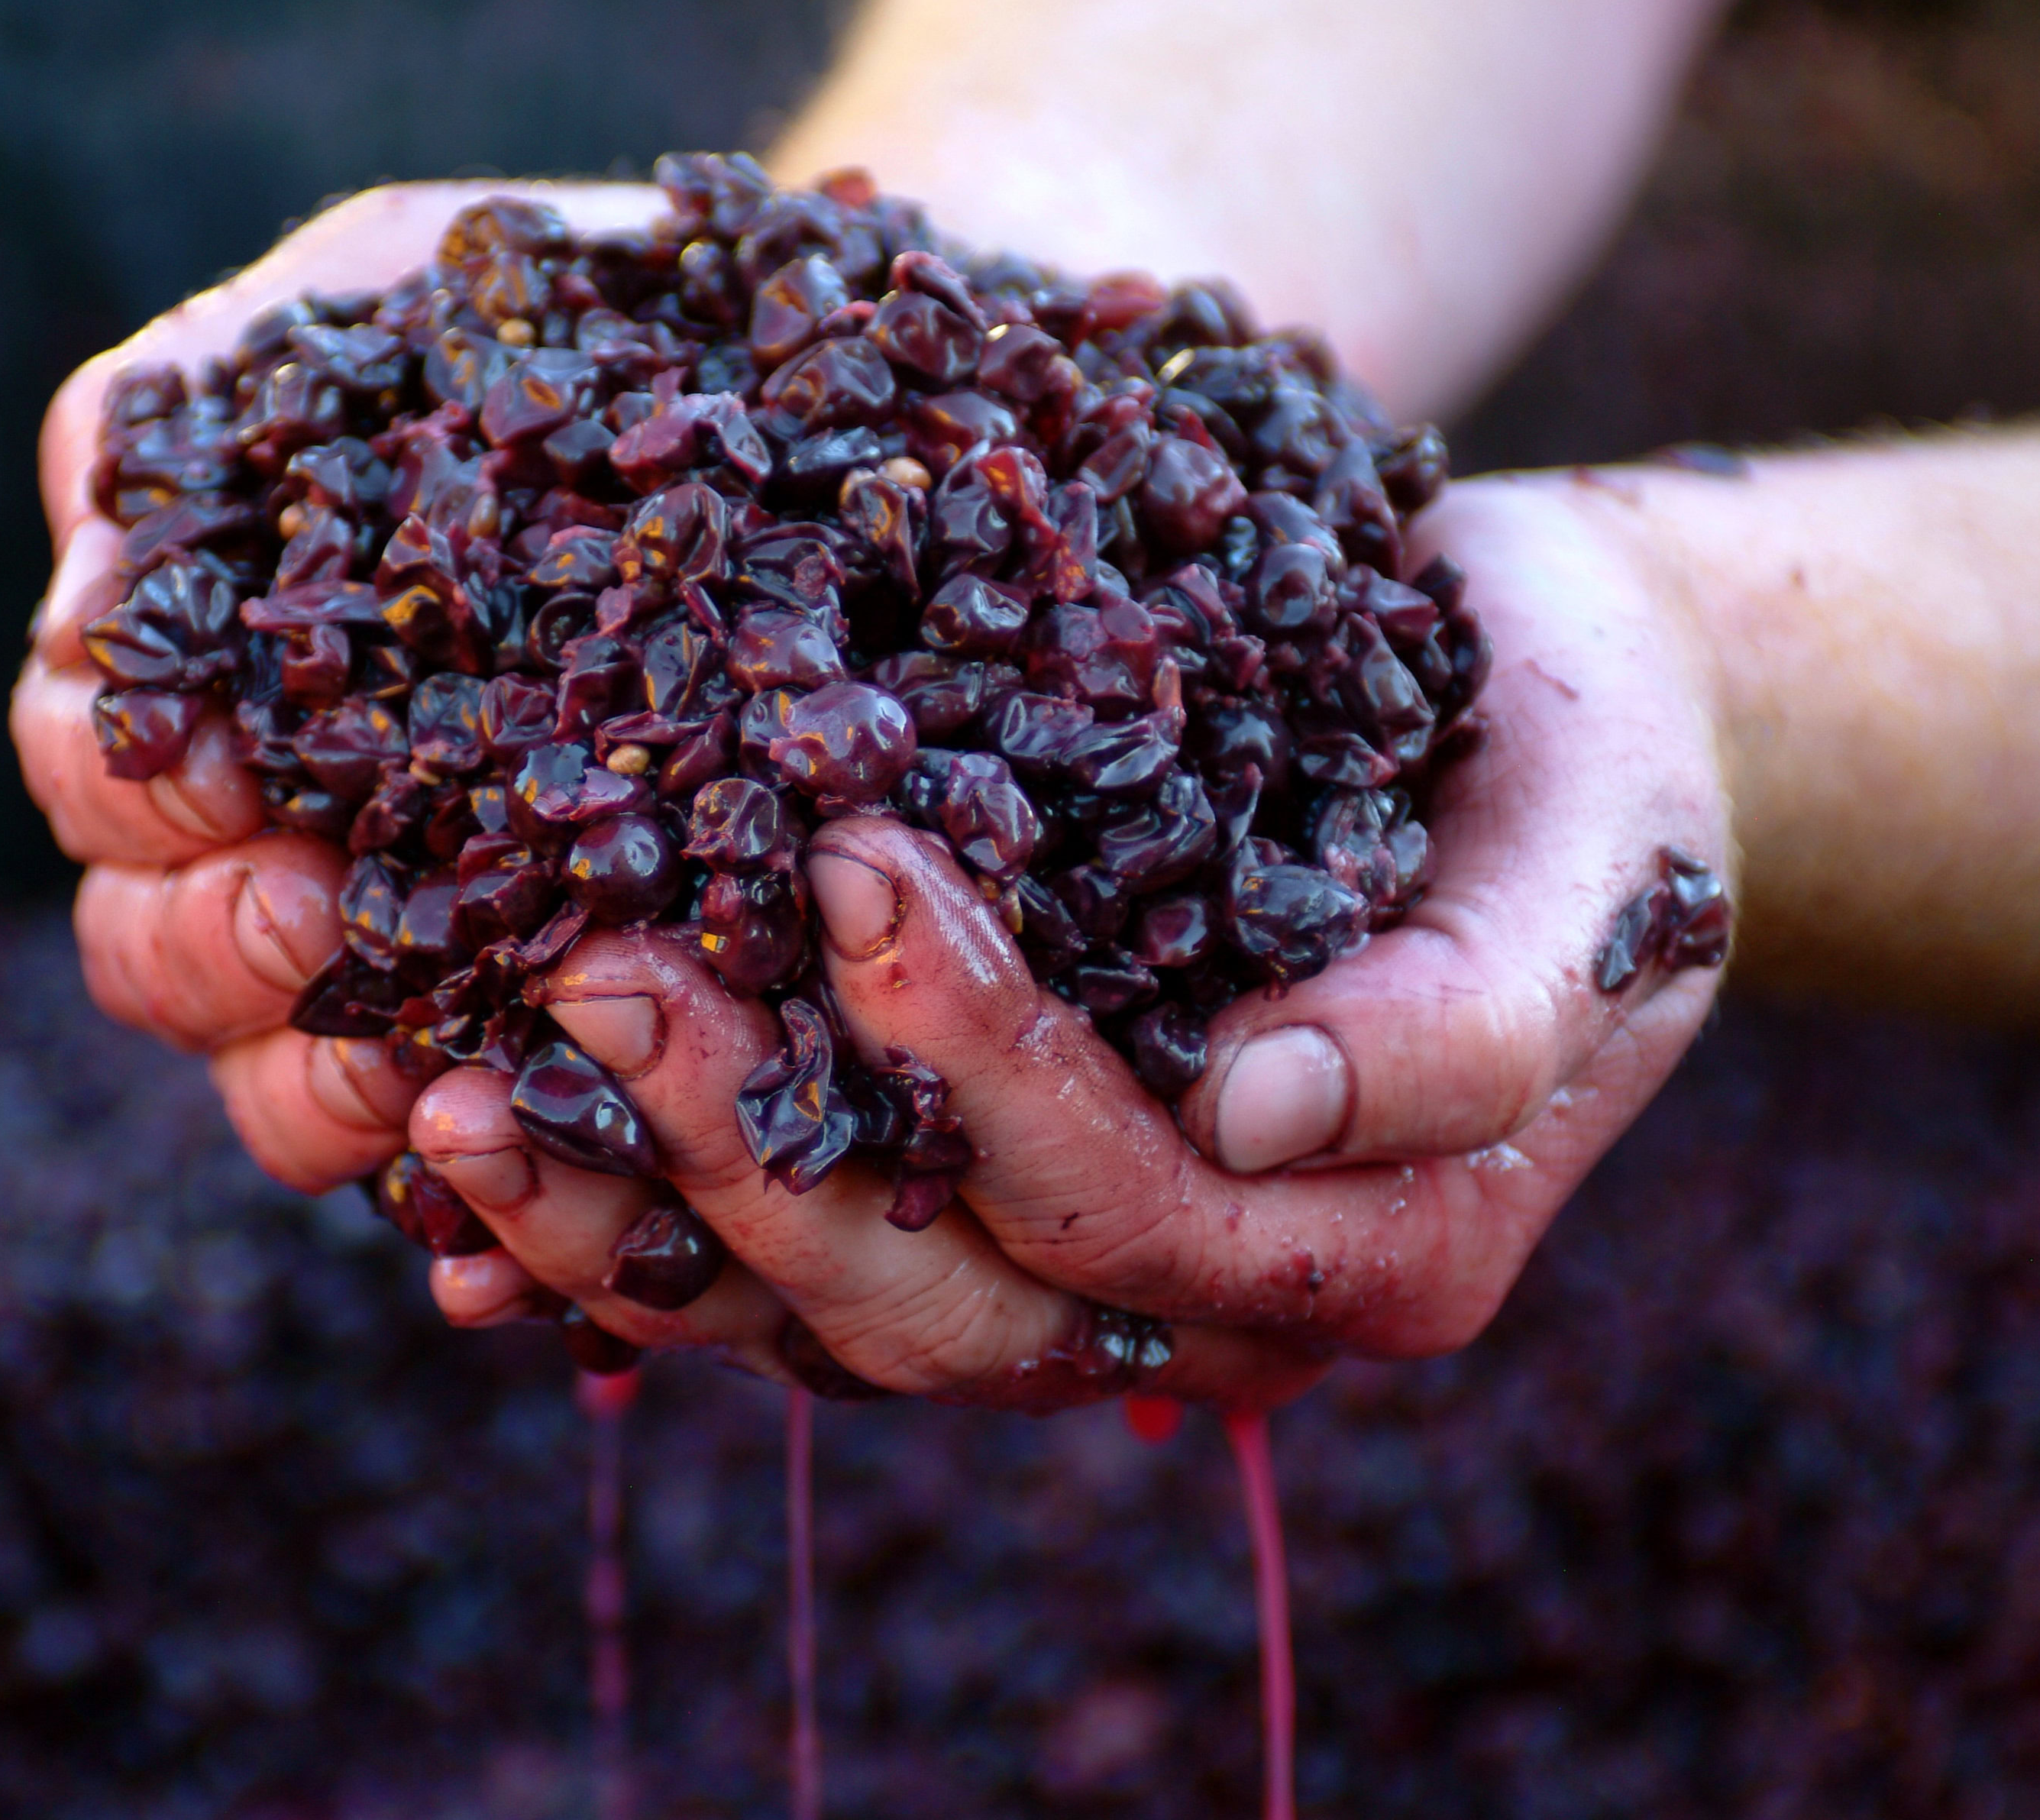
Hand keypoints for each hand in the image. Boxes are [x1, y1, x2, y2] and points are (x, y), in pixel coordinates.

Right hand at [12, 180, 659, 1200]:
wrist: (859, 386)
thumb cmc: (601, 315)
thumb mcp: (406, 295)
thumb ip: (224, 395)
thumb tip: (95, 520)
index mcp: (226, 681)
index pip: (93, 758)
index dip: (134, 781)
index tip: (234, 764)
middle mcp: (290, 835)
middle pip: (152, 950)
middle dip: (212, 943)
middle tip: (324, 907)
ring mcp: (421, 959)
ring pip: (281, 1089)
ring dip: (315, 1089)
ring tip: (422, 1059)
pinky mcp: (578, 1049)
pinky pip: (482, 1178)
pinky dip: (466, 1221)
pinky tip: (490, 1256)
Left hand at [412, 470, 1734, 1404]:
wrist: (1548, 731)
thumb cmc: (1589, 760)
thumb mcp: (1599, 850)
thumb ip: (1472, 1010)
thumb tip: (1254, 1099)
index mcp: (1372, 1249)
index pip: (1124, 1198)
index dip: (973, 1056)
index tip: (848, 856)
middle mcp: (1205, 1303)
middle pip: (934, 1291)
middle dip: (745, 1147)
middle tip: (584, 970)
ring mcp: (1074, 1267)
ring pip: (823, 1309)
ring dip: (628, 1215)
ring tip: (440, 1085)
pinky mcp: (976, 1196)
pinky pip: (781, 1258)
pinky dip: (622, 1230)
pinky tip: (460, 1169)